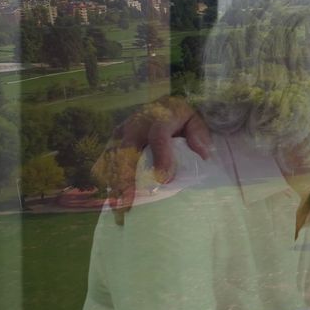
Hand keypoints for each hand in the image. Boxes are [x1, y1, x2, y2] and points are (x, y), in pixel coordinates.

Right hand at [93, 96, 209, 222]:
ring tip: (117, 205)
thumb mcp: (196, 121)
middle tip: (128, 200)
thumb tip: (203, 155)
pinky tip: (111, 197)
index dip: (161, 159)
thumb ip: (198, 136)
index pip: (159, 138)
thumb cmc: (182, 118)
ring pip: (112, 157)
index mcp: (160, 118)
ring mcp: (122, 131)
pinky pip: (106, 158)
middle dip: (125, 177)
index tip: (164, 181)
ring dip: (113, 182)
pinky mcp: (114, 138)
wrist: (164, 104)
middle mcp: (137, 123)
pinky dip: (107, 177)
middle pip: (127, 150)